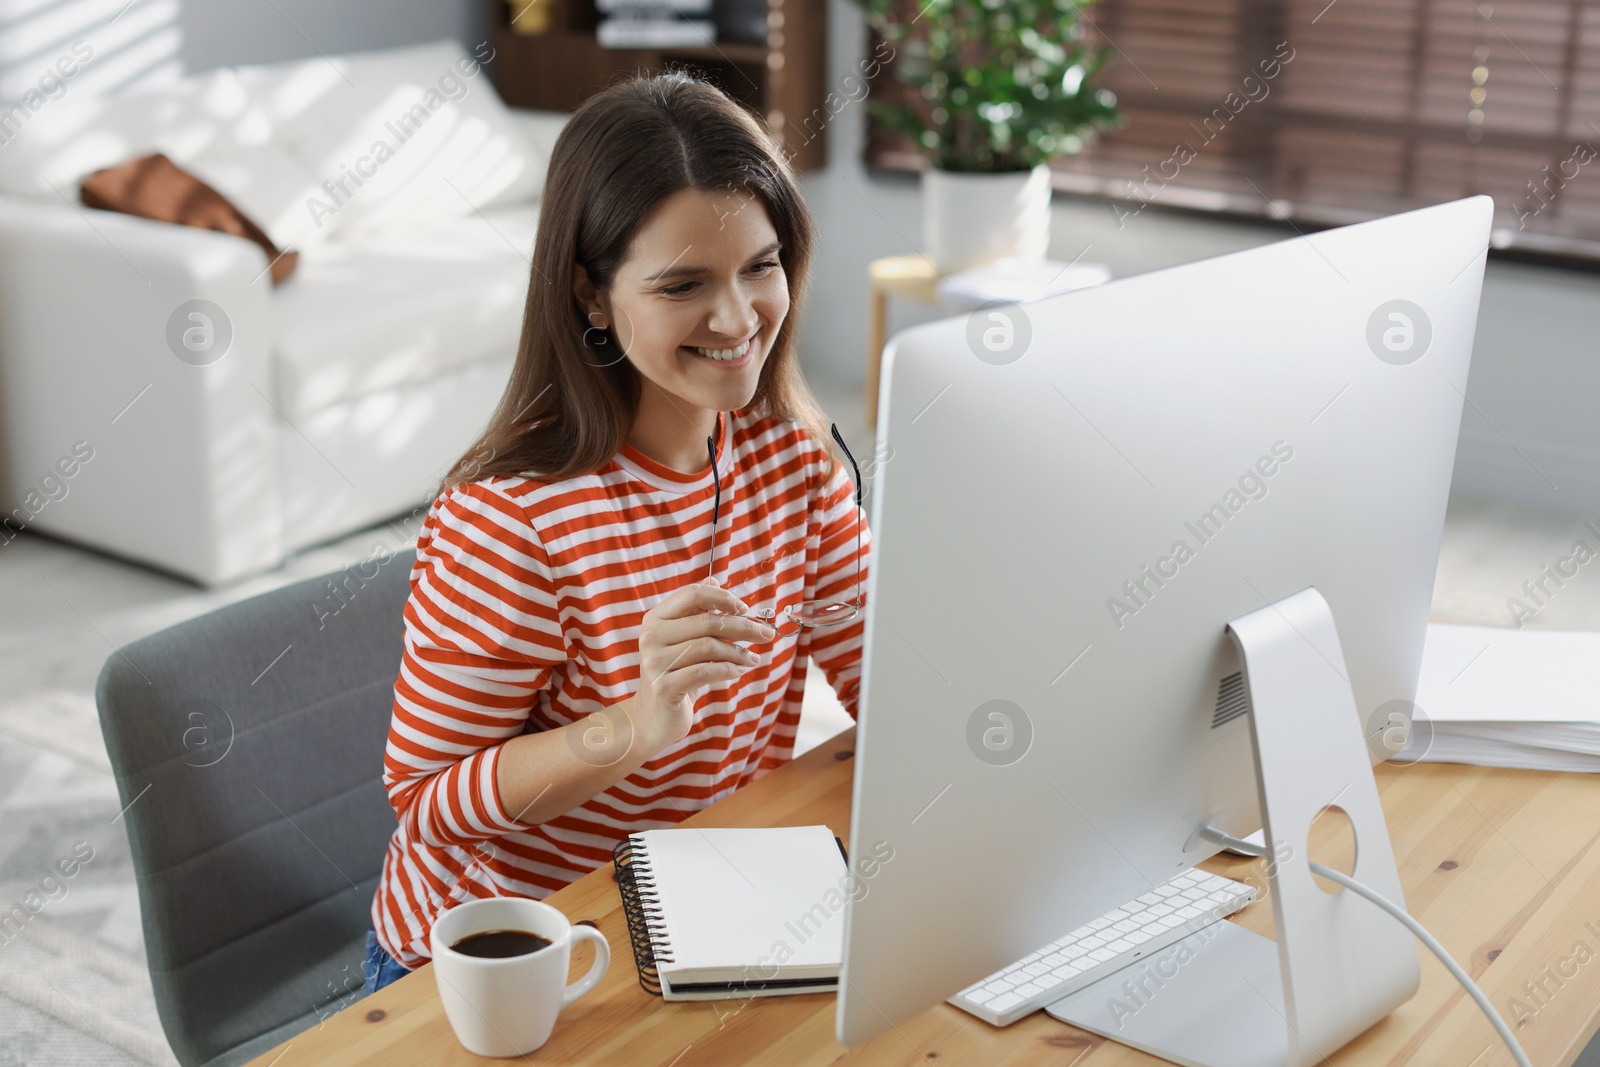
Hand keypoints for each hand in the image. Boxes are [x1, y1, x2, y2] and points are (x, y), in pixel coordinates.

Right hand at [634, 577, 776, 749]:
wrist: (652, 717)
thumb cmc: (675, 673)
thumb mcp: (684, 639)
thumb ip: (696, 610)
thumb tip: (715, 578)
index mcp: (656, 618)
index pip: (692, 594)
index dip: (723, 597)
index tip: (746, 608)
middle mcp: (651, 636)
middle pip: (708, 621)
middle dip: (744, 627)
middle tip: (767, 634)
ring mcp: (655, 662)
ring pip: (709, 647)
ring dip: (738, 652)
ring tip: (753, 659)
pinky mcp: (664, 687)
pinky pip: (705, 672)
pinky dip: (728, 670)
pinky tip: (738, 671)